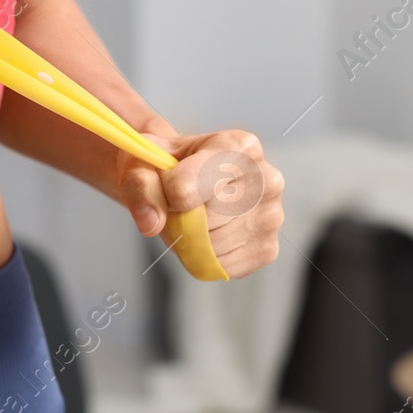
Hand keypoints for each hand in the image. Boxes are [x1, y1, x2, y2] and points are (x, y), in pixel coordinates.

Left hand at [114, 117, 284, 279]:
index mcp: (239, 146)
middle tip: (179, 204)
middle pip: (203, 220)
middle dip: (180, 218)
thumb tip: (152, 221)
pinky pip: (221, 267)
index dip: (165, 194)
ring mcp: (272, 216)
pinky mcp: (267, 249)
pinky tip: (208, 233)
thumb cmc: (169, 167)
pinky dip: (204, 257)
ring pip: (212, 247)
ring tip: (194, 216)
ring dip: (190, 240)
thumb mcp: (143, 163)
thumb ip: (140, 185)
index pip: (187, 186)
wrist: (187, 180)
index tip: (166, 184)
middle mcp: (266, 178)